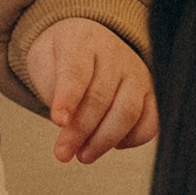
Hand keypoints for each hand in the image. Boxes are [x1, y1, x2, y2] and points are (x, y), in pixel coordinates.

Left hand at [25, 18, 156, 165]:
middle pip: (101, 97)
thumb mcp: (44, 62)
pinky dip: (132, 139)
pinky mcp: (151, 92)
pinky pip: (150, 121)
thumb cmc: (62, 58)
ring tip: (83, 155)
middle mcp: (114, 54)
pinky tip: (111, 145)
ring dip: (104, 140)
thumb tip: (65, 122)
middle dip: (80, 130)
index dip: (68, 97)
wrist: (85, 44)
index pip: (77, 70)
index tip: (58, 122)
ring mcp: (136, 72)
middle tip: (62, 153)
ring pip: (128, 111)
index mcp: (82, 40)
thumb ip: (52, 87)